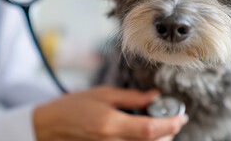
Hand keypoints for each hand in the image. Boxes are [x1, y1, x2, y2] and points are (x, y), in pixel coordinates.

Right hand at [32, 86, 187, 140]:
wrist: (48, 128)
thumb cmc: (71, 108)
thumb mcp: (102, 94)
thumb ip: (131, 97)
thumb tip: (155, 96)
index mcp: (110, 125)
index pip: (150, 129)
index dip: (171, 123)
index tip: (181, 115)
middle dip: (168, 131)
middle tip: (169, 115)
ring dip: (158, 138)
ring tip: (157, 123)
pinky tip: (142, 133)